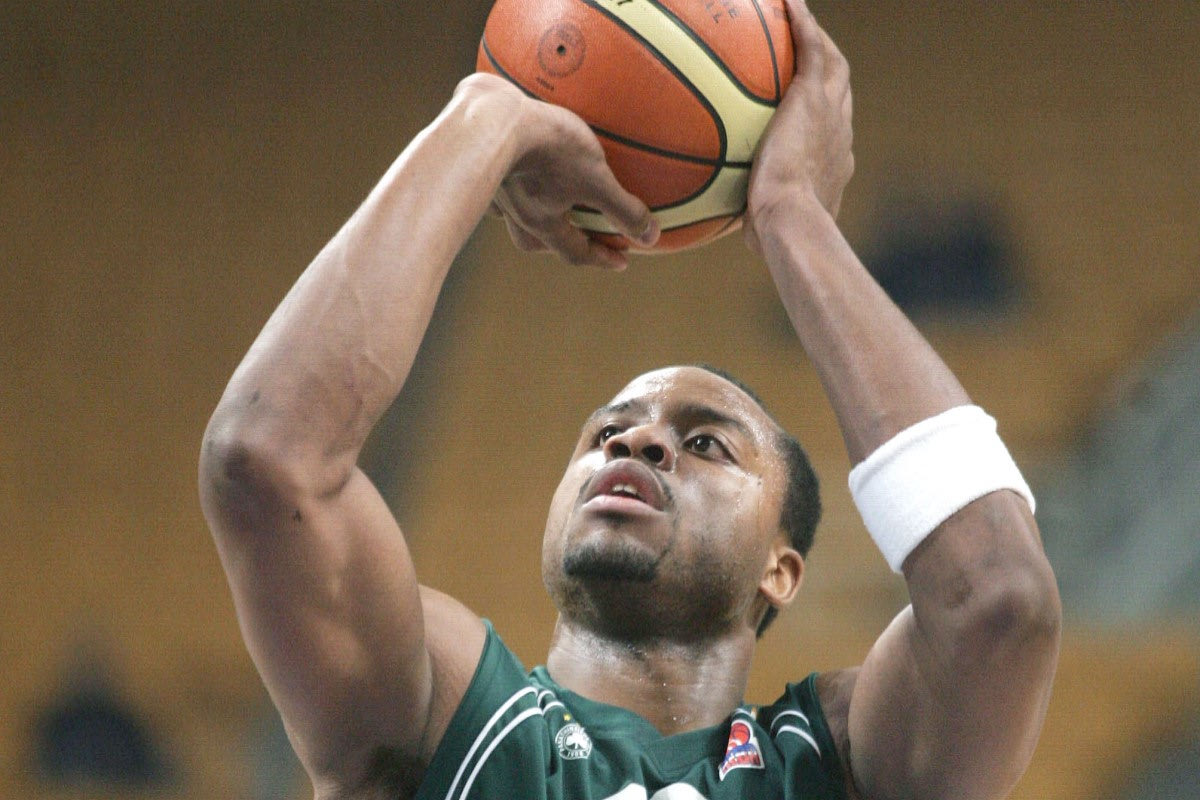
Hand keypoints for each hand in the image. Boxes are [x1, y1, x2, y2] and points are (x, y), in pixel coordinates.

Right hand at [459, 75, 658, 268]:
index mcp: (543, 223)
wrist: (489, 116)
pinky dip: (509, 184)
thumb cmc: (547, 149)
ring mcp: (497, 190)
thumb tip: (651, 238)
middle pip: (538, 241)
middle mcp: (517, 214)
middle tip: (582, 236)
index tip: (622, 262)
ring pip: (515, 215)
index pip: (576, 252)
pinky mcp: (484, 161)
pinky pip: (496, 183)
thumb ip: (623, 209)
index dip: (602, 258)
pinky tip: (513, 170)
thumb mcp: (595, 178)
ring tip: (548, 200)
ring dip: (534, 215)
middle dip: (563, 242)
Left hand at [744, 0, 853, 252]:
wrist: (790, 220)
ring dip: (818, 39)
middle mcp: (841, 135)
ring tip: (797, 18)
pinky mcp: (814, 96)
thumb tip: (741, 234)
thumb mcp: (766, 230)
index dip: (826, 120)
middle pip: (840, 92)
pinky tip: (785, 1)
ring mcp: (833, 113)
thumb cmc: (774, 234)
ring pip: (833, 64)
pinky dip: (802, 22)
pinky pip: (811, 47)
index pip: (832, 134)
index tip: (811, 114)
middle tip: (809, 56)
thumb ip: (758, 222)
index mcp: (833, 165)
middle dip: (828, 71)